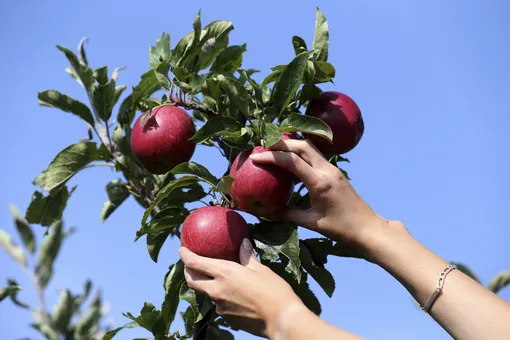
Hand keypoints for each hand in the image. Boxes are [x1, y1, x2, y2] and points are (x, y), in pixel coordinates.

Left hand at [179, 238, 303, 337]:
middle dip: (187, 271)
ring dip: (205, 284)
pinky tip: (231, 293)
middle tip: (190, 264)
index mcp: (224, 273)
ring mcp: (220, 306)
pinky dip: (219, 296)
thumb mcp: (260, 269)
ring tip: (213, 278)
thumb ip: (247, 256)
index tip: (181, 249)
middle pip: (192, 280)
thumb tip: (243, 242)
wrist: (281, 319)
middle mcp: (217, 290)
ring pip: (205, 293)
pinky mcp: (226, 317)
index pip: (195, 263)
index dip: (185, 255)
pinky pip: (218, 304)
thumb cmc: (274, 291)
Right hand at [250, 139, 388, 251]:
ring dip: (291, 145)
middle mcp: (327, 170)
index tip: (255, 157)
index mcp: (319, 183)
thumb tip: (267, 212)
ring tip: (273, 149)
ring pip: (310, 147)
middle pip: (301, 145)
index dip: (272, 156)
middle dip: (281, 143)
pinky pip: (315, 156)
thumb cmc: (340, 228)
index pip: (292, 161)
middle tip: (263, 146)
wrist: (366, 227)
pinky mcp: (335, 171)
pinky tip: (290, 160)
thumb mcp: (310, 223)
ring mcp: (332, 169)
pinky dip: (300, 153)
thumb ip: (287, 214)